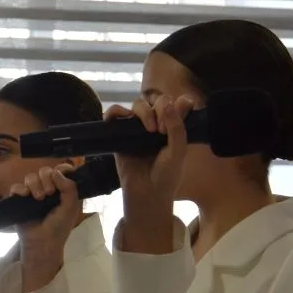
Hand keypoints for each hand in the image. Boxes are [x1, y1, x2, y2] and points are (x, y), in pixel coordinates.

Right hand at [8, 164, 79, 289]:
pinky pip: (16, 187)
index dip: (60, 169)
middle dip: (47, 179)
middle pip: (44, 171)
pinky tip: (25, 196)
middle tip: (49, 193)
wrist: (42, 242)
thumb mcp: (70, 207)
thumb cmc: (59, 227)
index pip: (60, 171)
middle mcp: (47, 189)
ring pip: (30, 177)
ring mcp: (32, 194)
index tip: (59, 174)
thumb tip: (56, 171)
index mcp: (61, 190)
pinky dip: (20, 189)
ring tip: (38, 198)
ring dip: (35, 185)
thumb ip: (69, 188)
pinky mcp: (18, 200)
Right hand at [106, 94, 194, 254]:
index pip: (177, 102)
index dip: (177, 105)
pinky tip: (123, 118)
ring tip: (149, 130)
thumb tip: (167, 101)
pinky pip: (114, 113)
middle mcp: (156, 123)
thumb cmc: (166, 175)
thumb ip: (177, 127)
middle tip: (160, 130)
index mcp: (174, 126)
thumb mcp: (178, 151)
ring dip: (143, 111)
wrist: (146, 193)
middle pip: (156, 99)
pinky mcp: (119, 133)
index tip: (177, 121)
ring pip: (137, 104)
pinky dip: (116, 111)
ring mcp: (137, 127)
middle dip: (159, 108)